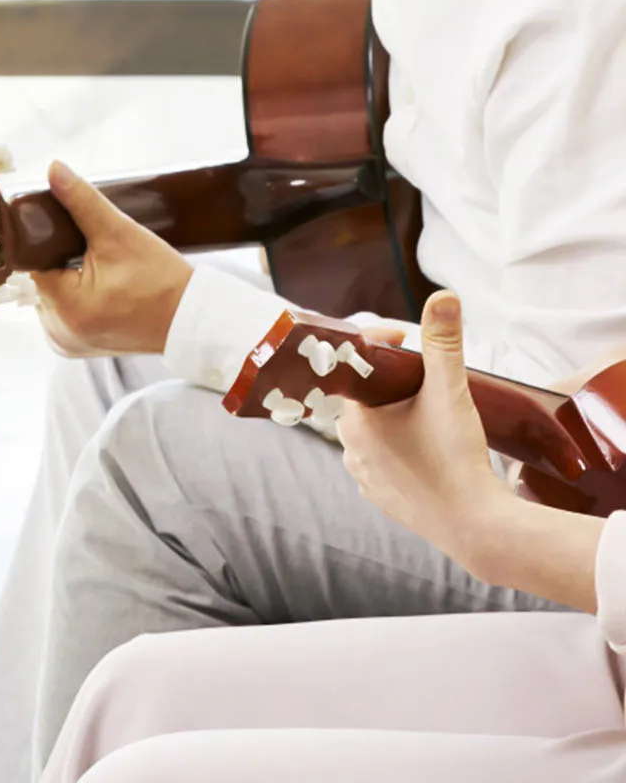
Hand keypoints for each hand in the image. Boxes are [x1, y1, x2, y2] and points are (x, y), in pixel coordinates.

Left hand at [29, 161, 194, 356]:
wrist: (193, 319)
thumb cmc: (163, 283)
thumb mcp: (119, 234)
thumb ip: (82, 200)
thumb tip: (54, 170)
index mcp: (63, 308)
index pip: (32, 261)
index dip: (43, 239)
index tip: (63, 227)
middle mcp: (58, 332)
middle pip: (40, 277)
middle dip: (58, 257)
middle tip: (88, 247)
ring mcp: (67, 343)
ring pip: (50, 293)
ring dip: (65, 276)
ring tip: (96, 265)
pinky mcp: (79, 346)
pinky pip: (63, 311)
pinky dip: (75, 295)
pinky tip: (96, 283)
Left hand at [336, 291, 512, 563]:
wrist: (478, 529)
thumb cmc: (457, 459)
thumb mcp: (449, 392)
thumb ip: (444, 342)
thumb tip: (443, 297)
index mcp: (353, 418)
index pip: (355, 366)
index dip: (380, 346)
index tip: (408, 338)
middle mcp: (348, 448)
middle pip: (367, 397)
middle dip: (394, 380)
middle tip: (427, 375)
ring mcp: (365, 476)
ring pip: (377, 429)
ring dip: (399, 415)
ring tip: (432, 409)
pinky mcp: (384, 499)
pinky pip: (388, 460)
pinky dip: (404, 446)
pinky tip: (428, 443)